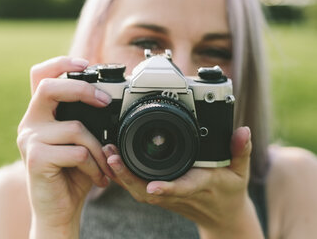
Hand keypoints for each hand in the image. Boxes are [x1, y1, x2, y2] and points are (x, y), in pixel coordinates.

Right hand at [17, 56, 113, 238]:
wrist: (58, 210)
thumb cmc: (71, 174)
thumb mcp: (79, 141)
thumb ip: (84, 119)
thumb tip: (108, 99)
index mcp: (40, 114)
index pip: (40, 76)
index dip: (60, 63)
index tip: (85, 64)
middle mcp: (29, 122)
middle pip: (50, 88)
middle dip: (82, 90)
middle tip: (104, 101)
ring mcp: (29, 140)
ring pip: (75, 128)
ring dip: (99, 149)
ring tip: (106, 166)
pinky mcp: (35, 158)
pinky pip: (77, 153)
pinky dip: (95, 166)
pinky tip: (97, 178)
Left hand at [104, 126, 263, 238]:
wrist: (222, 217)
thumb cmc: (230, 191)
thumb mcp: (240, 171)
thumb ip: (240, 150)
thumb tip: (243, 130)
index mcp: (200, 185)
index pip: (183, 187)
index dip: (168, 187)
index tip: (153, 186)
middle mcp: (178, 193)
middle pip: (149, 191)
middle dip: (129, 177)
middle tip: (111, 157)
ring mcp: (166, 196)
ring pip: (138, 191)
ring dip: (121, 175)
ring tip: (106, 154)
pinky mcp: (158, 195)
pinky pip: (136, 188)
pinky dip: (122, 177)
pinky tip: (109, 161)